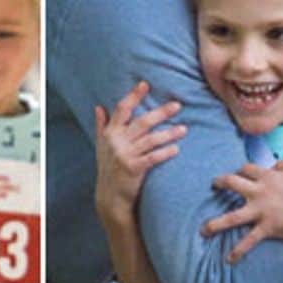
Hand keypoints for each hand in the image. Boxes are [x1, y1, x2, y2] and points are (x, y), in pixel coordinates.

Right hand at [94, 81, 185, 221]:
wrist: (110, 197)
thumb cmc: (109, 170)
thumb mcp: (102, 147)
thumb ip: (102, 126)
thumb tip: (99, 107)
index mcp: (110, 133)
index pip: (122, 109)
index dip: (133, 96)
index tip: (145, 84)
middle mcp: (116, 141)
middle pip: (142, 122)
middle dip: (161, 113)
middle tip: (177, 105)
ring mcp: (124, 155)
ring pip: (150, 139)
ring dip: (169, 134)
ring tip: (184, 129)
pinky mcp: (133, 169)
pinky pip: (152, 158)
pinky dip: (165, 153)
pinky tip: (176, 149)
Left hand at [203, 161, 282, 261]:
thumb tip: (276, 164)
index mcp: (268, 176)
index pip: (246, 169)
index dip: (240, 170)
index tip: (237, 174)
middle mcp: (259, 191)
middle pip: (232, 183)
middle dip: (219, 182)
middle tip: (212, 185)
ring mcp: (261, 211)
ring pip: (232, 217)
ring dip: (215, 224)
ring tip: (203, 230)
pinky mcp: (266, 228)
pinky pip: (249, 241)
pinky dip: (238, 251)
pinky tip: (228, 260)